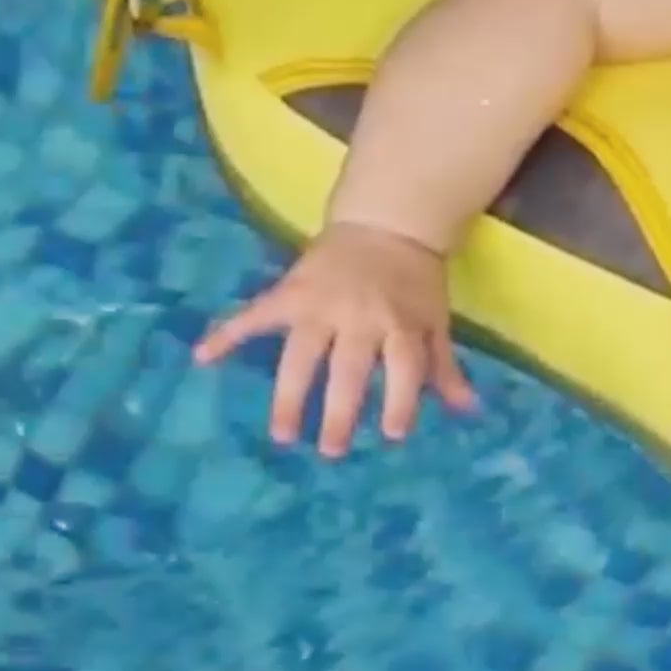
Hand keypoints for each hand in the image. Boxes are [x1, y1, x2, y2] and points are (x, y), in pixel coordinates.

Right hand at [193, 221, 477, 453]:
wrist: (387, 220)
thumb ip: (442, 366)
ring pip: (302, 354)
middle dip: (340, 410)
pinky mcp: (290, 290)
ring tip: (283, 433)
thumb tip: (468, 409)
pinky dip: (227, 332)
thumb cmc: (414, 280)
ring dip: (292, 394)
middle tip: (332, 449)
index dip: (401, 399)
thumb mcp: (434, 319)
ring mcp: (321, 304)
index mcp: (399, 323)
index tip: (394, 434)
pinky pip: (255, 314)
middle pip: (348, 368)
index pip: (403, 366)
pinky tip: (202, 357)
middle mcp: (359, 316)